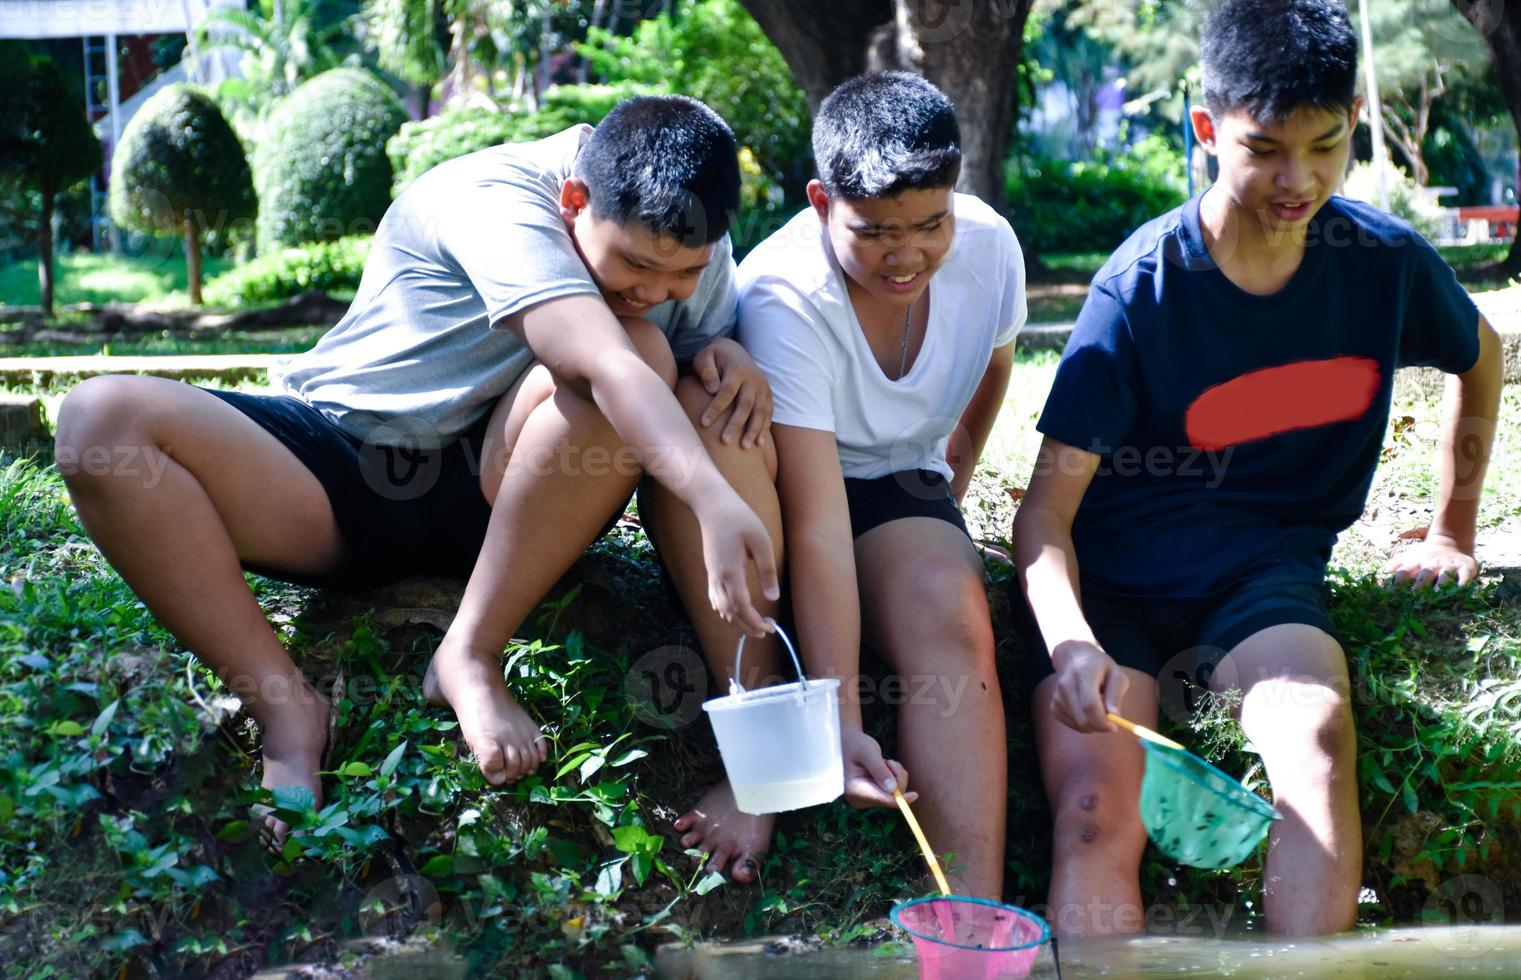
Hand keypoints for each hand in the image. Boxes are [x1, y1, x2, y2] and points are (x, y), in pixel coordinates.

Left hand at [692, 338, 772, 449]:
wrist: (735, 352)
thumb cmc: (715, 358)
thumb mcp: (705, 357)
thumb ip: (706, 370)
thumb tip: (712, 389)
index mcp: (737, 369)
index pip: (727, 391)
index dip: (716, 407)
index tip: (703, 423)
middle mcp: (754, 379)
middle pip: (746, 404)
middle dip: (736, 424)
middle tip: (725, 441)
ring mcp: (763, 388)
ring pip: (760, 411)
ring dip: (753, 430)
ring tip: (745, 447)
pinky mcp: (768, 395)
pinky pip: (768, 413)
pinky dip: (764, 428)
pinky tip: (759, 443)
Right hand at [695, 490, 780, 636]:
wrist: (712, 505)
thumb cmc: (739, 519)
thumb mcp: (761, 542)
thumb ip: (767, 571)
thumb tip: (773, 596)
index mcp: (730, 572)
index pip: (741, 607)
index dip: (754, 622)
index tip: (768, 628)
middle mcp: (717, 577)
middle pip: (728, 613)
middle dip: (746, 626)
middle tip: (764, 631)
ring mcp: (711, 574)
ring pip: (719, 608)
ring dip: (735, 620)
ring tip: (753, 624)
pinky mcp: (710, 569)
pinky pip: (714, 598)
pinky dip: (725, 610)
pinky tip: (735, 610)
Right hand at [840, 726, 914, 808]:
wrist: (848, 742)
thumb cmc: (855, 744)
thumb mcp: (867, 752)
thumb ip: (879, 770)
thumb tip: (892, 789)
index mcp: (855, 789)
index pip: (883, 799)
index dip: (901, 799)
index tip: (915, 795)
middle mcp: (859, 798)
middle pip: (891, 797)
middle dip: (896, 778)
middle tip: (889, 761)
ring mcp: (866, 798)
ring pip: (894, 793)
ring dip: (895, 775)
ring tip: (883, 762)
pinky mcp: (872, 794)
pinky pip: (892, 790)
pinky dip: (893, 777)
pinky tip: (882, 767)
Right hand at [1048, 639, 1127, 733]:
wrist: (1075, 659)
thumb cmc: (1101, 669)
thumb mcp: (1116, 675)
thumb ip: (1116, 695)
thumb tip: (1114, 716)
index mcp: (1084, 673)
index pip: (1089, 704)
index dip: (1102, 720)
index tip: (1114, 727)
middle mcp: (1066, 684)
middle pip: (1082, 718)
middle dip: (1099, 726)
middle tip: (1111, 723)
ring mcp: (1057, 696)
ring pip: (1078, 724)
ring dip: (1093, 725)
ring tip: (1099, 710)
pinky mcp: (1054, 706)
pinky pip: (1072, 725)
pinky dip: (1083, 725)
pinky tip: (1088, 712)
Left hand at [1384, 532, 1479, 588]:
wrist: (1449, 542)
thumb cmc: (1424, 557)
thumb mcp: (1408, 559)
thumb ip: (1395, 566)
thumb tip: (1380, 574)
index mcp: (1415, 564)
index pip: (1404, 572)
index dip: (1397, 582)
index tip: (1392, 594)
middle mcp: (1431, 564)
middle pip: (1424, 575)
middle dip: (1420, 586)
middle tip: (1415, 597)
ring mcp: (1449, 565)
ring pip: (1445, 576)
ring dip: (1441, 585)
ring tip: (1438, 595)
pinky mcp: (1466, 567)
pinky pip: (1465, 575)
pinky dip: (1464, 582)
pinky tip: (1461, 590)